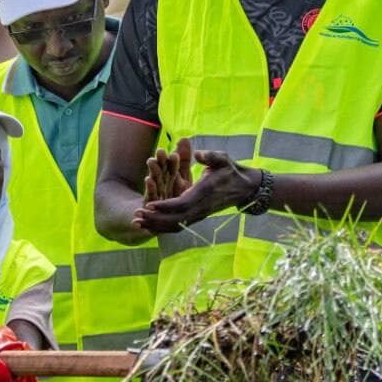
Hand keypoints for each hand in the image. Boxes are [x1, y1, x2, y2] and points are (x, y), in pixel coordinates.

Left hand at [135, 150, 259, 234]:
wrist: (245, 189)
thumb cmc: (232, 171)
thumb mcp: (223, 160)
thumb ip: (210, 157)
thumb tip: (198, 154)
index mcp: (204, 194)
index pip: (182, 204)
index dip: (165, 206)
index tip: (149, 205)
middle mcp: (200, 208)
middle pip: (174, 219)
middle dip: (155, 219)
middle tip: (136, 216)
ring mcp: (199, 215)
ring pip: (175, 225)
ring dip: (156, 225)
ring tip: (137, 223)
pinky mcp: (197, 217)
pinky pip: (178, 226)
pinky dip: (162, 227)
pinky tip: (148, 226)